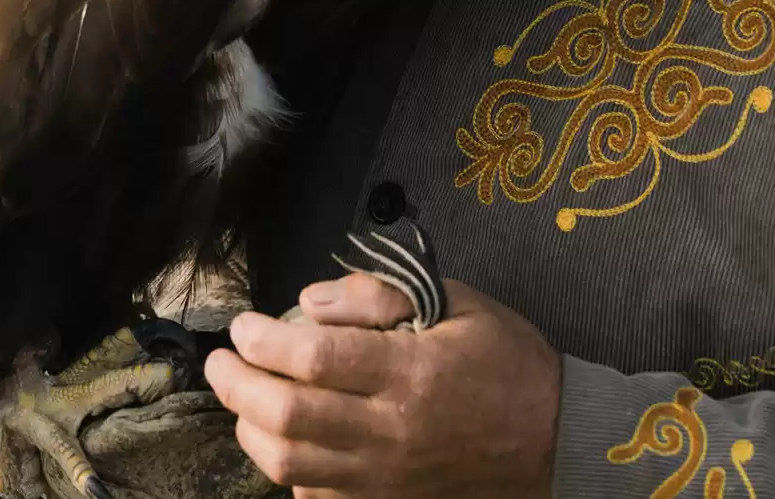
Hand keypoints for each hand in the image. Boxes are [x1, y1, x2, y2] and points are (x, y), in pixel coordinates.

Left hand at [205, 269, 560, 497]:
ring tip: (240, 400)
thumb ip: (382, 295)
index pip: (314, 358)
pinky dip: (288, 473)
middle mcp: (390, 431)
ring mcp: (385, 478)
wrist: (555, 441)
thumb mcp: (456, 302)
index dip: (263, 340)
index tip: (240, 325)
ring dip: (251, 432)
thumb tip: (310, 301)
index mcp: (410, 372)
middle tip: (219, 362)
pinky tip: (284, 443)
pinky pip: (319, 497)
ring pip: (292, 466)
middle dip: (238, 387)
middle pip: (290, 418)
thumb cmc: (505, 360)